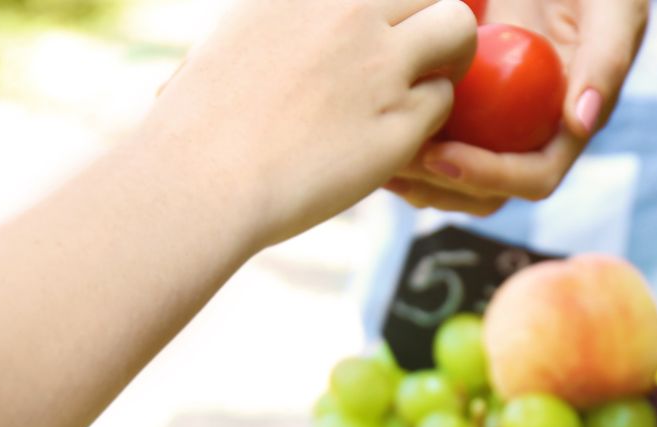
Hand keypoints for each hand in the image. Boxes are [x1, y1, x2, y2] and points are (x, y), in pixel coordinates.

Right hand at [150, 0, 477, 247]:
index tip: (393, 21)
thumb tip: (307, 21)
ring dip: (451, 58)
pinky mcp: (396, 124)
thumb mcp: (238, 31)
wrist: (198, 178)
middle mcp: (349, 11)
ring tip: (426, 86)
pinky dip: (428, 117)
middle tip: (422, 51)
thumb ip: (288, 15)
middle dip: (434, 15)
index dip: (398, 3)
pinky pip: (442, 102)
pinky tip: (397, 134)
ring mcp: (377, 66)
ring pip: (458, 31)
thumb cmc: (201, 119)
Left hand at [387, 0, 646, 213]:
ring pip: (453, 176)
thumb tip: (581, 123)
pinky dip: (399, 139)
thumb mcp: (614, 6)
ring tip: (376, 159)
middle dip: (441, 187)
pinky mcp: (462, 102)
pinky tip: (368, 125)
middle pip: (486, 192)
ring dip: (415, 179)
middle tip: (397, 163)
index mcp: (569, 124)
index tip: (443, 155)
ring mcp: (493, 122)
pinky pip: (428, 134)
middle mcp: (529, 133)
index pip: (534, 178)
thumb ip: (607, 57)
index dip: (488, 176)